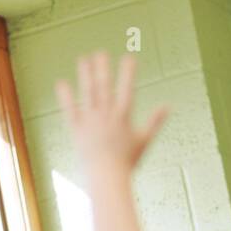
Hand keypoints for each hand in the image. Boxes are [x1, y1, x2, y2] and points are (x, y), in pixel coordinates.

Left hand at [56, 52, 165, 181]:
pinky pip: (70, 110)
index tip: (129, 57)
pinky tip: (61, 83)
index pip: (127, 90)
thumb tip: (169, 106)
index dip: (128, 73)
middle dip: (103, 69)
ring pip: (87, 94)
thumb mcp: (144, 141)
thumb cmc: (127, 162)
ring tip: (83, 59)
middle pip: (104, 87)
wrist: (107, 178)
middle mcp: (106, 116)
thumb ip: (155, 122)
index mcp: (123, 118)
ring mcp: (90, 122)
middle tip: (101, 52)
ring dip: (85, 75)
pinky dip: (66, 97)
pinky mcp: (77, 130)